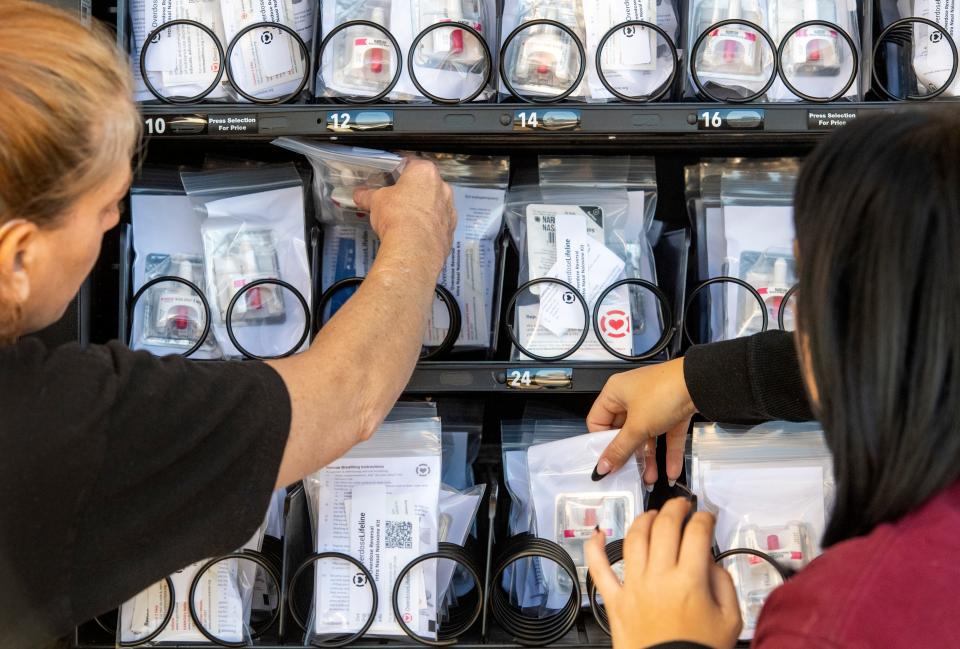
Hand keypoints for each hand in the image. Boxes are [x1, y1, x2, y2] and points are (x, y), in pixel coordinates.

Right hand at [354, 159, 456, 274]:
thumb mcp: (376, 201)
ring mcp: (448, 209)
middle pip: (425, 185)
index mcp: (425, 172)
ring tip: (405, 219)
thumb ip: (368, 195)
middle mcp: (441, 188)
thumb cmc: (399, 218)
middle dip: (412, 192)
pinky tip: (415, 233)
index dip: (399, 171)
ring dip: (422, 209)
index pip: (412, 164)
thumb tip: (362, 196)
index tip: (392, 177)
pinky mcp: (450, 229)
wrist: (413, 248)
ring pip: (434, 204)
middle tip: (397, 200)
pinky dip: (428, 227)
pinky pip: (438, 223)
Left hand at [585, 498, 741, 648]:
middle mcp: (659, 578)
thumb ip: (724, 584)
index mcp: (690, 581)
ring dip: (643, 520)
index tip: (706, 517)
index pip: (696, 533)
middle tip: (682, 505)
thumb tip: (711, 562)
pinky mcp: (615, 600)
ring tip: (653, 515)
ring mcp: (634, 587)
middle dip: (675, 508)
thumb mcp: (729, 619)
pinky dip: (594, 549)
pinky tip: (597, 534)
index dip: (703, 518)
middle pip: (664, 527)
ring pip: (634, 539)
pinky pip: (598, 570)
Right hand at [587, 358, 695, 486]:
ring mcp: (653, 404)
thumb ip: (620, 449)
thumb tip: (603, 466)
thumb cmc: (665, 391)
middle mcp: (632, 396)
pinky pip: (666, 435)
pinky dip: (668, 453)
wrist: (702, 384)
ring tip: (651, 478)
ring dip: (649, 459)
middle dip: (629, 455)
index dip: (601, 442)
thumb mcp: (638, 426)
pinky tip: (671, 472)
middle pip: (624, 432)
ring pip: (646, 436)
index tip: (607, 462)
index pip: (598, 421)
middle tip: (629, 473)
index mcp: (615, 393)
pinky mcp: (672, 410)